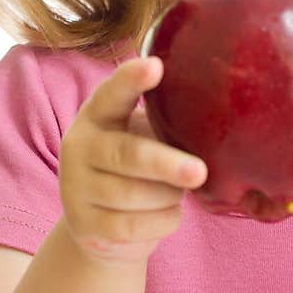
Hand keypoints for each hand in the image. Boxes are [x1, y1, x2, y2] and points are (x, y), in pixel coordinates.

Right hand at [58, 57, 207, 263]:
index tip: (156, 65)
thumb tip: (216, 117)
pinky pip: (133, 227)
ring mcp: (76, 188)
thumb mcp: (142, 136)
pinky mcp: (84, 225)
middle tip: (199, 172)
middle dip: (166, 164)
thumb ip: (163, 124)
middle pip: (127, 155)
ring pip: (133, 195)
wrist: (100, 223)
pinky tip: (168, 213)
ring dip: (168, 196)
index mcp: (97, 115)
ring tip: (179, 191)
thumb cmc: (135, 167)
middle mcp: (78, 147)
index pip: (112, 93)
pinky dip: (162, 222)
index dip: (132, 79)